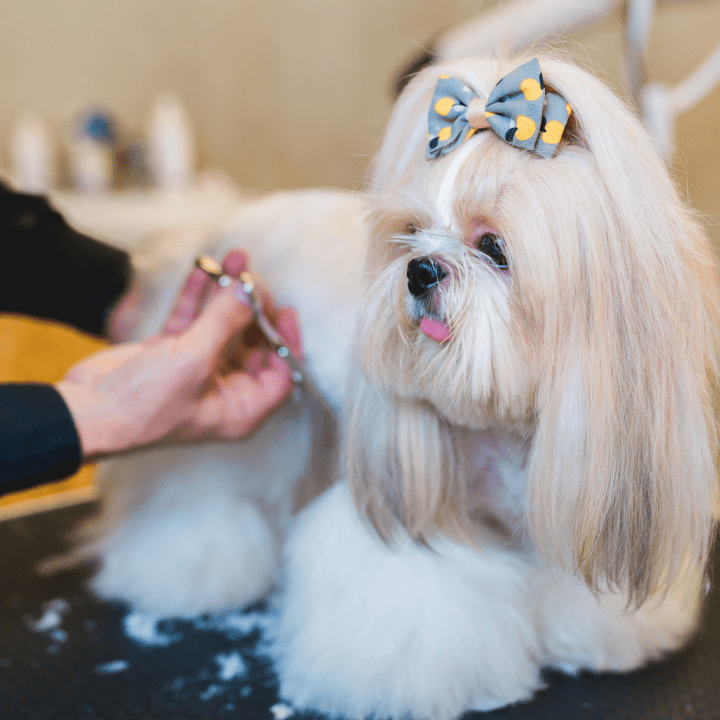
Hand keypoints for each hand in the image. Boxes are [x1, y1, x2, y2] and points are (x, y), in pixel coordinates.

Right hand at [56, 251, 300, 460]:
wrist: (86, 413)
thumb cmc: (143, 406)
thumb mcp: (193, 360)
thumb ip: (224, 322)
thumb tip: (251, 291)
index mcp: (240, 407)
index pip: (280, 374)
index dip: (286, 342)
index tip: (285, 309)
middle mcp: (223, 389)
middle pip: (253, 343)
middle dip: (254, 308)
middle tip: (254, 279)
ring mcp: (196, 369)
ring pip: (222, 325)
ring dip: (228, 293)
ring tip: (236, 259)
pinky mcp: (170, 353)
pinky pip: (192, 318)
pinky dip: (198, 294)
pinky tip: (206, 267)